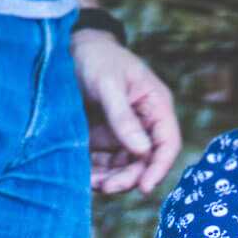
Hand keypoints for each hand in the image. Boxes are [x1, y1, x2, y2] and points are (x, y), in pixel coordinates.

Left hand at [70, 29, 180, 195]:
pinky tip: (84, 178)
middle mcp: (144, 124)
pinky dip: (96, 174)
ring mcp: (124, 134)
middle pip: (145, 162)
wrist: (69, 49)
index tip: (144, 187)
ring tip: (92, 184)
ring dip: (111, 180)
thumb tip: (141, 151)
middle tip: (107, 187)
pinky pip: (105, 164)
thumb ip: (123, 117)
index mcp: (156, 106)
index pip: (168, 144)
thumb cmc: (95, 58)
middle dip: (128, 178)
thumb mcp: (108, 84)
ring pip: (125, 168)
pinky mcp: (105, 140)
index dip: (159, 168)